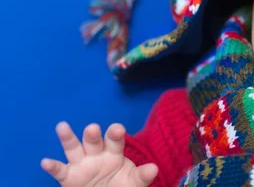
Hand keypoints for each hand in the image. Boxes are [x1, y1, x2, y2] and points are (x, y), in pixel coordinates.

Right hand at [41, 122, 157, 186]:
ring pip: (73, 148)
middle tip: (93, 128)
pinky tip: (45, 161)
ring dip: (68, 138)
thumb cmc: (122, 186)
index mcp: (114, 152)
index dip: (115, 134)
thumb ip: (141, 176)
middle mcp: (96, 154)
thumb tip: (154, 168)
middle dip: (93, 135)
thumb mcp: (133, 183)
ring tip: (62, 126)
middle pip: (94, 141)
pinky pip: (60, 170)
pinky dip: (52, 166)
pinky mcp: (68, 177)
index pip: (115, 141)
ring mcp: (81, 164)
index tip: (118, 128)